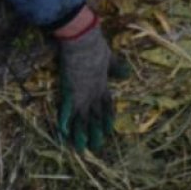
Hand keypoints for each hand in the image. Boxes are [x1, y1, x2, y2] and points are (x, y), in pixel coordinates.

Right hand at [55, 9, 113, 151]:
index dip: (106, 119)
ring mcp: (81, 94)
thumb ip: (116, 68)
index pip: (106, 106)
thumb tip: (126, 74)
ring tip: (81, 149)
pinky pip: (66, 110)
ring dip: (80, 135)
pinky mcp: (69, 91)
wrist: (82, 40)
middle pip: (94, 118)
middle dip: (94, 133)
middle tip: (96, 148)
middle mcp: (92, 94)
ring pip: (81, 119)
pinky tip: (63, 134)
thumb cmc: (95, 46)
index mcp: (102, 85)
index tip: (108, 130)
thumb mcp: (109, 58)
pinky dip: (64, 121)